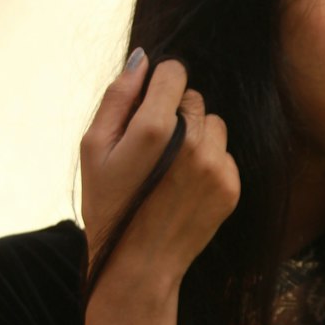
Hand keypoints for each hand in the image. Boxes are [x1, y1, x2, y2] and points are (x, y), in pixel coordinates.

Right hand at [80, 51, 240, 291]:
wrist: (138, 265)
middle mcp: (192, 143)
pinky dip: (209, 163)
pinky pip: (224, 154)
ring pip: (213, 124)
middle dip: (174, 112)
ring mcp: (216, 166)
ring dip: (196, 136)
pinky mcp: (231, 187)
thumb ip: (118, 98)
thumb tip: (142, 60)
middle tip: (152, 148)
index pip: (174, 72)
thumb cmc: (108, 204)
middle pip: (193, 98)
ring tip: (170, 168)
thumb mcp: (94, 149)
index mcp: (155, 128)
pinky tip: (185, 187)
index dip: (158, 83)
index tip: (146, 105)